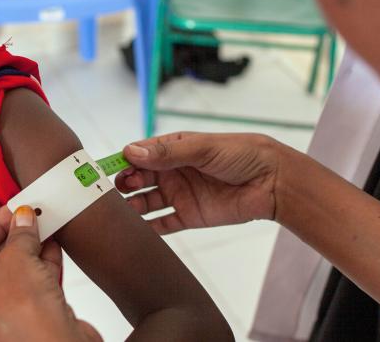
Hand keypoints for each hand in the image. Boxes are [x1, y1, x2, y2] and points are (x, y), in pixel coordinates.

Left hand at [0, 205, 101, 341]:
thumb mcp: (18, 262)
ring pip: (16, 272)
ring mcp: (3, 318)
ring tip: (46, 223)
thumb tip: (24, 217)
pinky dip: (43, 265)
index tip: (14, 207)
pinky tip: (54, 245)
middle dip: (15, 235)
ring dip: (32, 247)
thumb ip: (20, 235)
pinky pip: (33, 286)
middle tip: (33, 212)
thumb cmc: (25, 322)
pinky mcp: (30, 322)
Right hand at [116, 131, 286, 233]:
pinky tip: (134, 231)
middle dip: (123, 185)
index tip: (106, 170)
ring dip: (131, 207)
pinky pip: (163, 224)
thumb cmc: (242, 154)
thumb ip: (168, 152)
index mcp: (174, 148)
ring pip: (146, 202)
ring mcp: (180, 195)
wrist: (273, 182)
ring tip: (120, 213)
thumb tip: (132, 152)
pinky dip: (148, 228)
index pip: (140, 155)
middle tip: (114, 192)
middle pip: (138, 179)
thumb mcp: (203, 148)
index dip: (122, 161)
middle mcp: (173, 171)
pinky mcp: (189, 216)